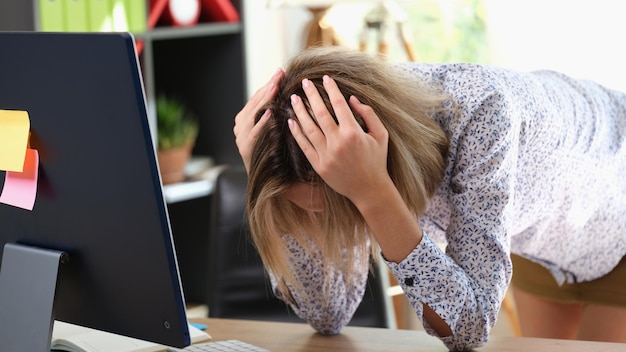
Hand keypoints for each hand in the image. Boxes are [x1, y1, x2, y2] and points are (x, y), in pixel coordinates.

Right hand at [234, 68, 283, 171]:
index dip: (268, 85)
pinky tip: (270, 113)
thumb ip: (279, 111)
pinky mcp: (246, 151)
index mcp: (245, 121)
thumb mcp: (279, 128)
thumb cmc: (283, 154)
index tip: (281, 72)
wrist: (280, 182)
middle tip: (279, 74)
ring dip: (263, 101)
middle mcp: (240, 129)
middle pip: (254, 104)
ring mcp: (240, 140)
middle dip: (267, 88)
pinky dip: (261, 123)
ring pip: (251, 115)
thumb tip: (291, 87)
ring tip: (274, 87)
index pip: (257, 98)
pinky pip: (254, 134)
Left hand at [287, 75, 392, 207]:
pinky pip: (304, 146)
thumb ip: (369, 114)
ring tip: (293, 98)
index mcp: (354, 133)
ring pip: (308, 128)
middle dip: (311, 95)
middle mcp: (338, 142)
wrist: (369, 189)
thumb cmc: (377, 160)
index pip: (339, 104)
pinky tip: (291, 121)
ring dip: (299, 111)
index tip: (325, 78)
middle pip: (320, 113)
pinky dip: (296, 133)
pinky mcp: (319, 166)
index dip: (331, 89)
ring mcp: (326, 155)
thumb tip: (351, 98)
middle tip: (304, 82)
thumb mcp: (381, 135)